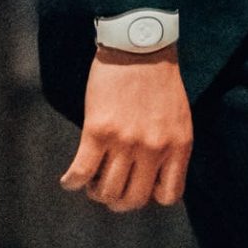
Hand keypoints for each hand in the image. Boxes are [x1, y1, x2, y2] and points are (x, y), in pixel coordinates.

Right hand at [62, 45, 192, 211]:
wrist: (139, 46)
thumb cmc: (159, 79)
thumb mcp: (178, 117)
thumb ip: (170, 147)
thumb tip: (152, 178)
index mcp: (178, 145)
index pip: (169, 195)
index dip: (150, 196)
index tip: (139, 186)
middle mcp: (154, 148)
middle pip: (134, 199)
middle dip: (118, 201)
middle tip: (109, 189)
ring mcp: (126, 142)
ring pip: (107, 191)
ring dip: (95, 192)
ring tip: (91, 181)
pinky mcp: (99, 131)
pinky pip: (82, 172)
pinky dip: (72, 182)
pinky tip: (69, 180)